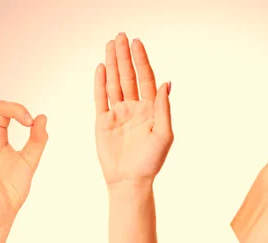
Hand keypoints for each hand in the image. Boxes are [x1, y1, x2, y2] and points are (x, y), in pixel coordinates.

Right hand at [95, 34, 172, 189]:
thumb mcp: (164, 135)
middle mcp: (135, 109)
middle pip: (129, 77)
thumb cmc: (150, 162)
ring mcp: (118, 114)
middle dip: (125, 57)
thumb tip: (166, 83)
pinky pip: (101, 98)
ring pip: (114, 84)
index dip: (142, 61)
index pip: (146, 80)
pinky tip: (101, 68)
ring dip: (113, 64)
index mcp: (151, 111)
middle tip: (121, 36)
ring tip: (110, 45)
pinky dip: (100, 83)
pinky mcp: (103, 122)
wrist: (129, 181)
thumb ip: (163, 109)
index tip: (137, 44)